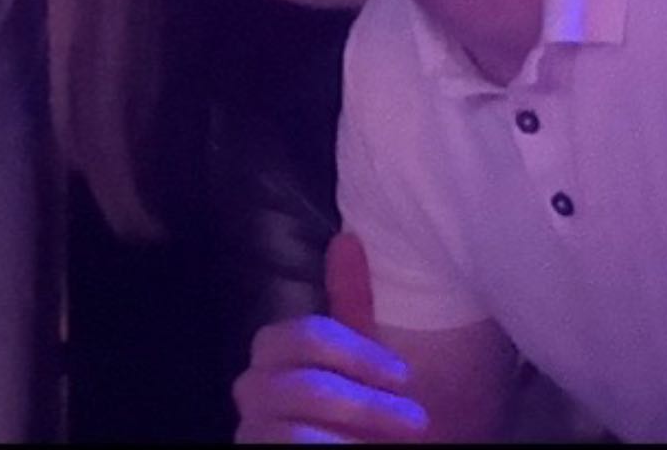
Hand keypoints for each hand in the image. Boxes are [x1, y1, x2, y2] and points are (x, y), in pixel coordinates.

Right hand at [233, 232, 430, 443]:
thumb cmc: (367, 419)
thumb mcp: (365, 365)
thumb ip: (351, 307)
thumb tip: (347, 238)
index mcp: (274, 356)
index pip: (303, 334)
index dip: (356, 353)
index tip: (405, 376)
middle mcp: (253, 390)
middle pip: (297, 383)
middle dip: (359, 400)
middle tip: (415, 418)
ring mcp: (251, 430)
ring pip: (293, 429)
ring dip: (357, 434)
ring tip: (398, 445)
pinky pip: (289, 448)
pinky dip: (334, 449)